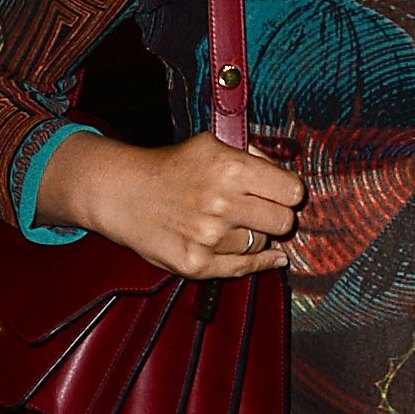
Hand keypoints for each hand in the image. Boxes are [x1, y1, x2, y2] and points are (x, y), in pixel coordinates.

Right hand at [37, 128, 302, 276]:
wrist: (122, 192)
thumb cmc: (172, 167)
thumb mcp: (212, 145)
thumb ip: (253, 158)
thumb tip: (288, 183)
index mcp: (231, 168)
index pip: (292, 192)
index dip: (288, 193)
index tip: (280, 193)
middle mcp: (222, 203)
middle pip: (284, 222)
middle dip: (278, 216)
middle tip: (263, 211)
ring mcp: (208, 237)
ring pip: (261, 244)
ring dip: (253, 235)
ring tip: (231, 223)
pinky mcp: (195, 264)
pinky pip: (243, 268)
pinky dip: (259, 263)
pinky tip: (271, 258)